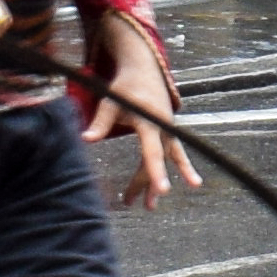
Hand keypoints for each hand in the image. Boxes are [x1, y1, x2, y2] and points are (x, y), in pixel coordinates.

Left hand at [82, 11, 197, 205]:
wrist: (145, 70)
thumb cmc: (125, 86)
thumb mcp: (110, 101)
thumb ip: (100, 122)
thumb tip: (86, 140)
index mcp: (149, 120)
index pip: (152, 151)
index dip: (156, 172)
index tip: (163, 190)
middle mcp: (163, 127)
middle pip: (154, 160)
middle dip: (145, 183)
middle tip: (130, 203)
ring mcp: (168, 130)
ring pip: (162, 160)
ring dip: (154, 182)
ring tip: (148, 206)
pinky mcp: (168, 132)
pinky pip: (175, 153)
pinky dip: (181, 167)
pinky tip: (190, 182)